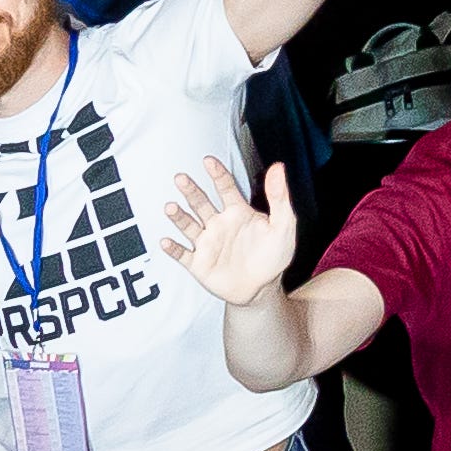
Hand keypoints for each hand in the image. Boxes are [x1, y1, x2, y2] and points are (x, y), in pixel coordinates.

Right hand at [157, 157, 302, 308]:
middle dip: (191, 191)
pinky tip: (167, 241)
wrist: (262, 289)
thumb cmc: (273, 256)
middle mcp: (219, 224)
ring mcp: (207, 243)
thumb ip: (279, 197)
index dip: (217, 174)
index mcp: (238, 212)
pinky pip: (182, 254)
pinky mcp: (199, 263)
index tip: (209, 161)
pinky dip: (173, 248)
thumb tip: (278, 168)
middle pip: (201, 203)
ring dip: (179, 216)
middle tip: (181, 178)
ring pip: (188, 225)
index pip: (225, 188)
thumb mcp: (283, 226)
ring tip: (171, 208)